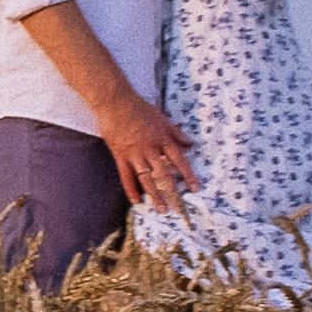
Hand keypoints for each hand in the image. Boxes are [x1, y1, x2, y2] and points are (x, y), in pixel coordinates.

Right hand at [100, 87, 197, 214]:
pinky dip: (131, 190)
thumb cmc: (139, 108)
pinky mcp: (121, 155)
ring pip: (147, 178)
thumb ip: (176, 133)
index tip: (195, 187)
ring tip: (161, 209)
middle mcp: (151, 148)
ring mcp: (135, 153)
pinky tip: (137, 201)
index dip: (188, 174)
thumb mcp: (162, 118)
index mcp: (162, 138)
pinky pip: (126, 176)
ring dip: (155, 195)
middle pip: (164, 173)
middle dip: (172, 191)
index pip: (179, 159)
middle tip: (179, 206)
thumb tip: (190, 142)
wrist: (116, 102)